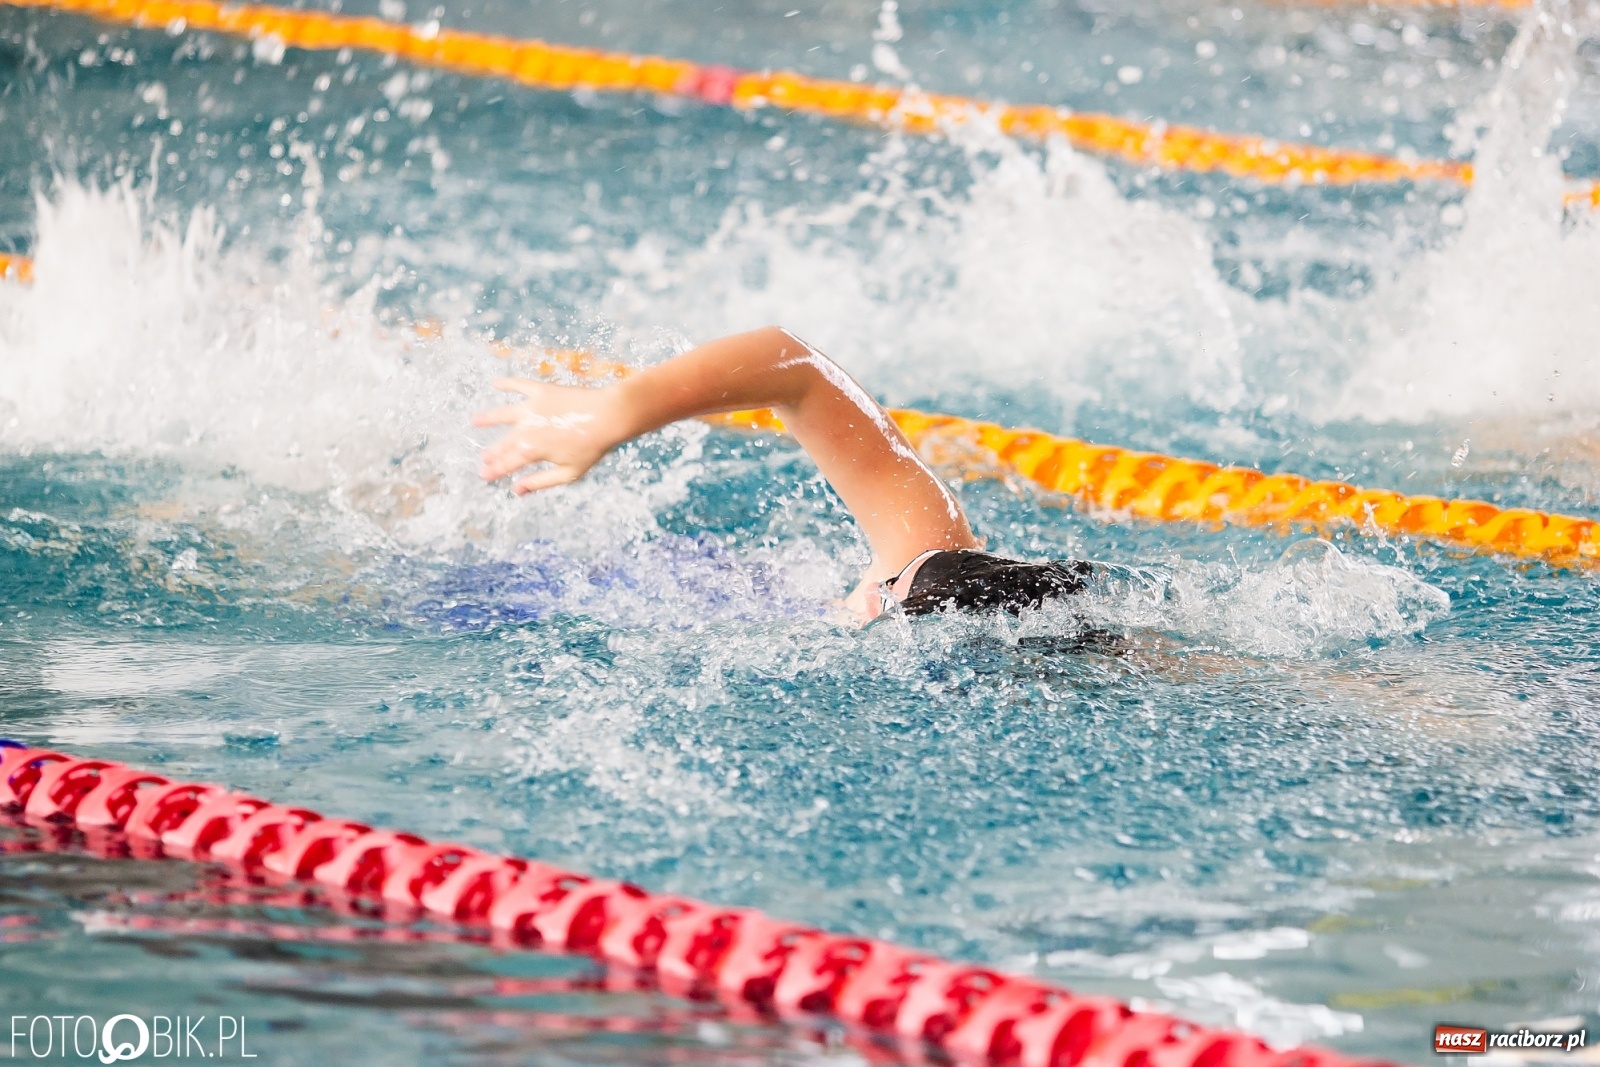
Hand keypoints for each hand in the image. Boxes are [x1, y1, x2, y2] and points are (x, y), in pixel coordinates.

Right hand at [472, 378, 626, 493]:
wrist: (608, 416)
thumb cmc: (592, 447)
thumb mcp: (568, 473)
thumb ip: (540, 481)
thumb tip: (517, 490)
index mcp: (531, 450)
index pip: (507, 463)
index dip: (494, 470)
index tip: (484, 475)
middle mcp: (526, 429)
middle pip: (504, 443)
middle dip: (492, 452)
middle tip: (483, 458)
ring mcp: (532, 408)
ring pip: (503, 414)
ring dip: (488, 418)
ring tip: (476, 421)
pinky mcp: (542, 391)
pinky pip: (520, 386)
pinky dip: (507, 384)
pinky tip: (495, 383)